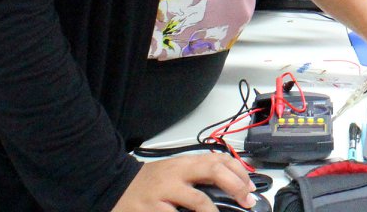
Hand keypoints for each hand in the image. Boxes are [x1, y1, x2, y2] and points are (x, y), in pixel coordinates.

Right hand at [112, 153, 253, 211]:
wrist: (115, 186)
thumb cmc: (150, 182)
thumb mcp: (176, 172)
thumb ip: (200, 176)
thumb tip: (233, 187)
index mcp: (185, 163)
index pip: (219, 160)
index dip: (240, 173)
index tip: (251, 188)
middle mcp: (177, 174)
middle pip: (213, 171)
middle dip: (236, 186)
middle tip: (246, 202)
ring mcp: (164, 192)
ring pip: (198, 200)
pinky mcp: (151, 210)